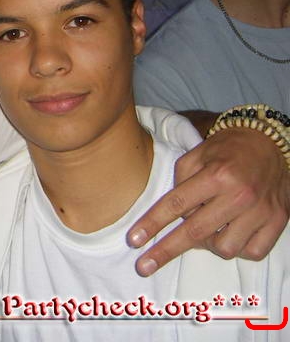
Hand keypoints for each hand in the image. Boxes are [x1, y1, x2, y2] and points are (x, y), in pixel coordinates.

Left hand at [127, 125, 289, 275]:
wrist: (271, 142)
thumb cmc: (228, 149)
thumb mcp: (198, 154)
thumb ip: (180, 181)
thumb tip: (174, 213)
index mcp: (216, 175)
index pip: (176, 204)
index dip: (153, 223)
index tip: (134, 240)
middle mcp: (239, 196)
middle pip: (195, 232)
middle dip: (165, 250)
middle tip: (143, 266)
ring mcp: (261, 212)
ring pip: (224, 248)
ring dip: (207, 244)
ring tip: (205, 229)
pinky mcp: (278, 222)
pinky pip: (252, 252)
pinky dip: (237, 249)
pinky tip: (230, 234)